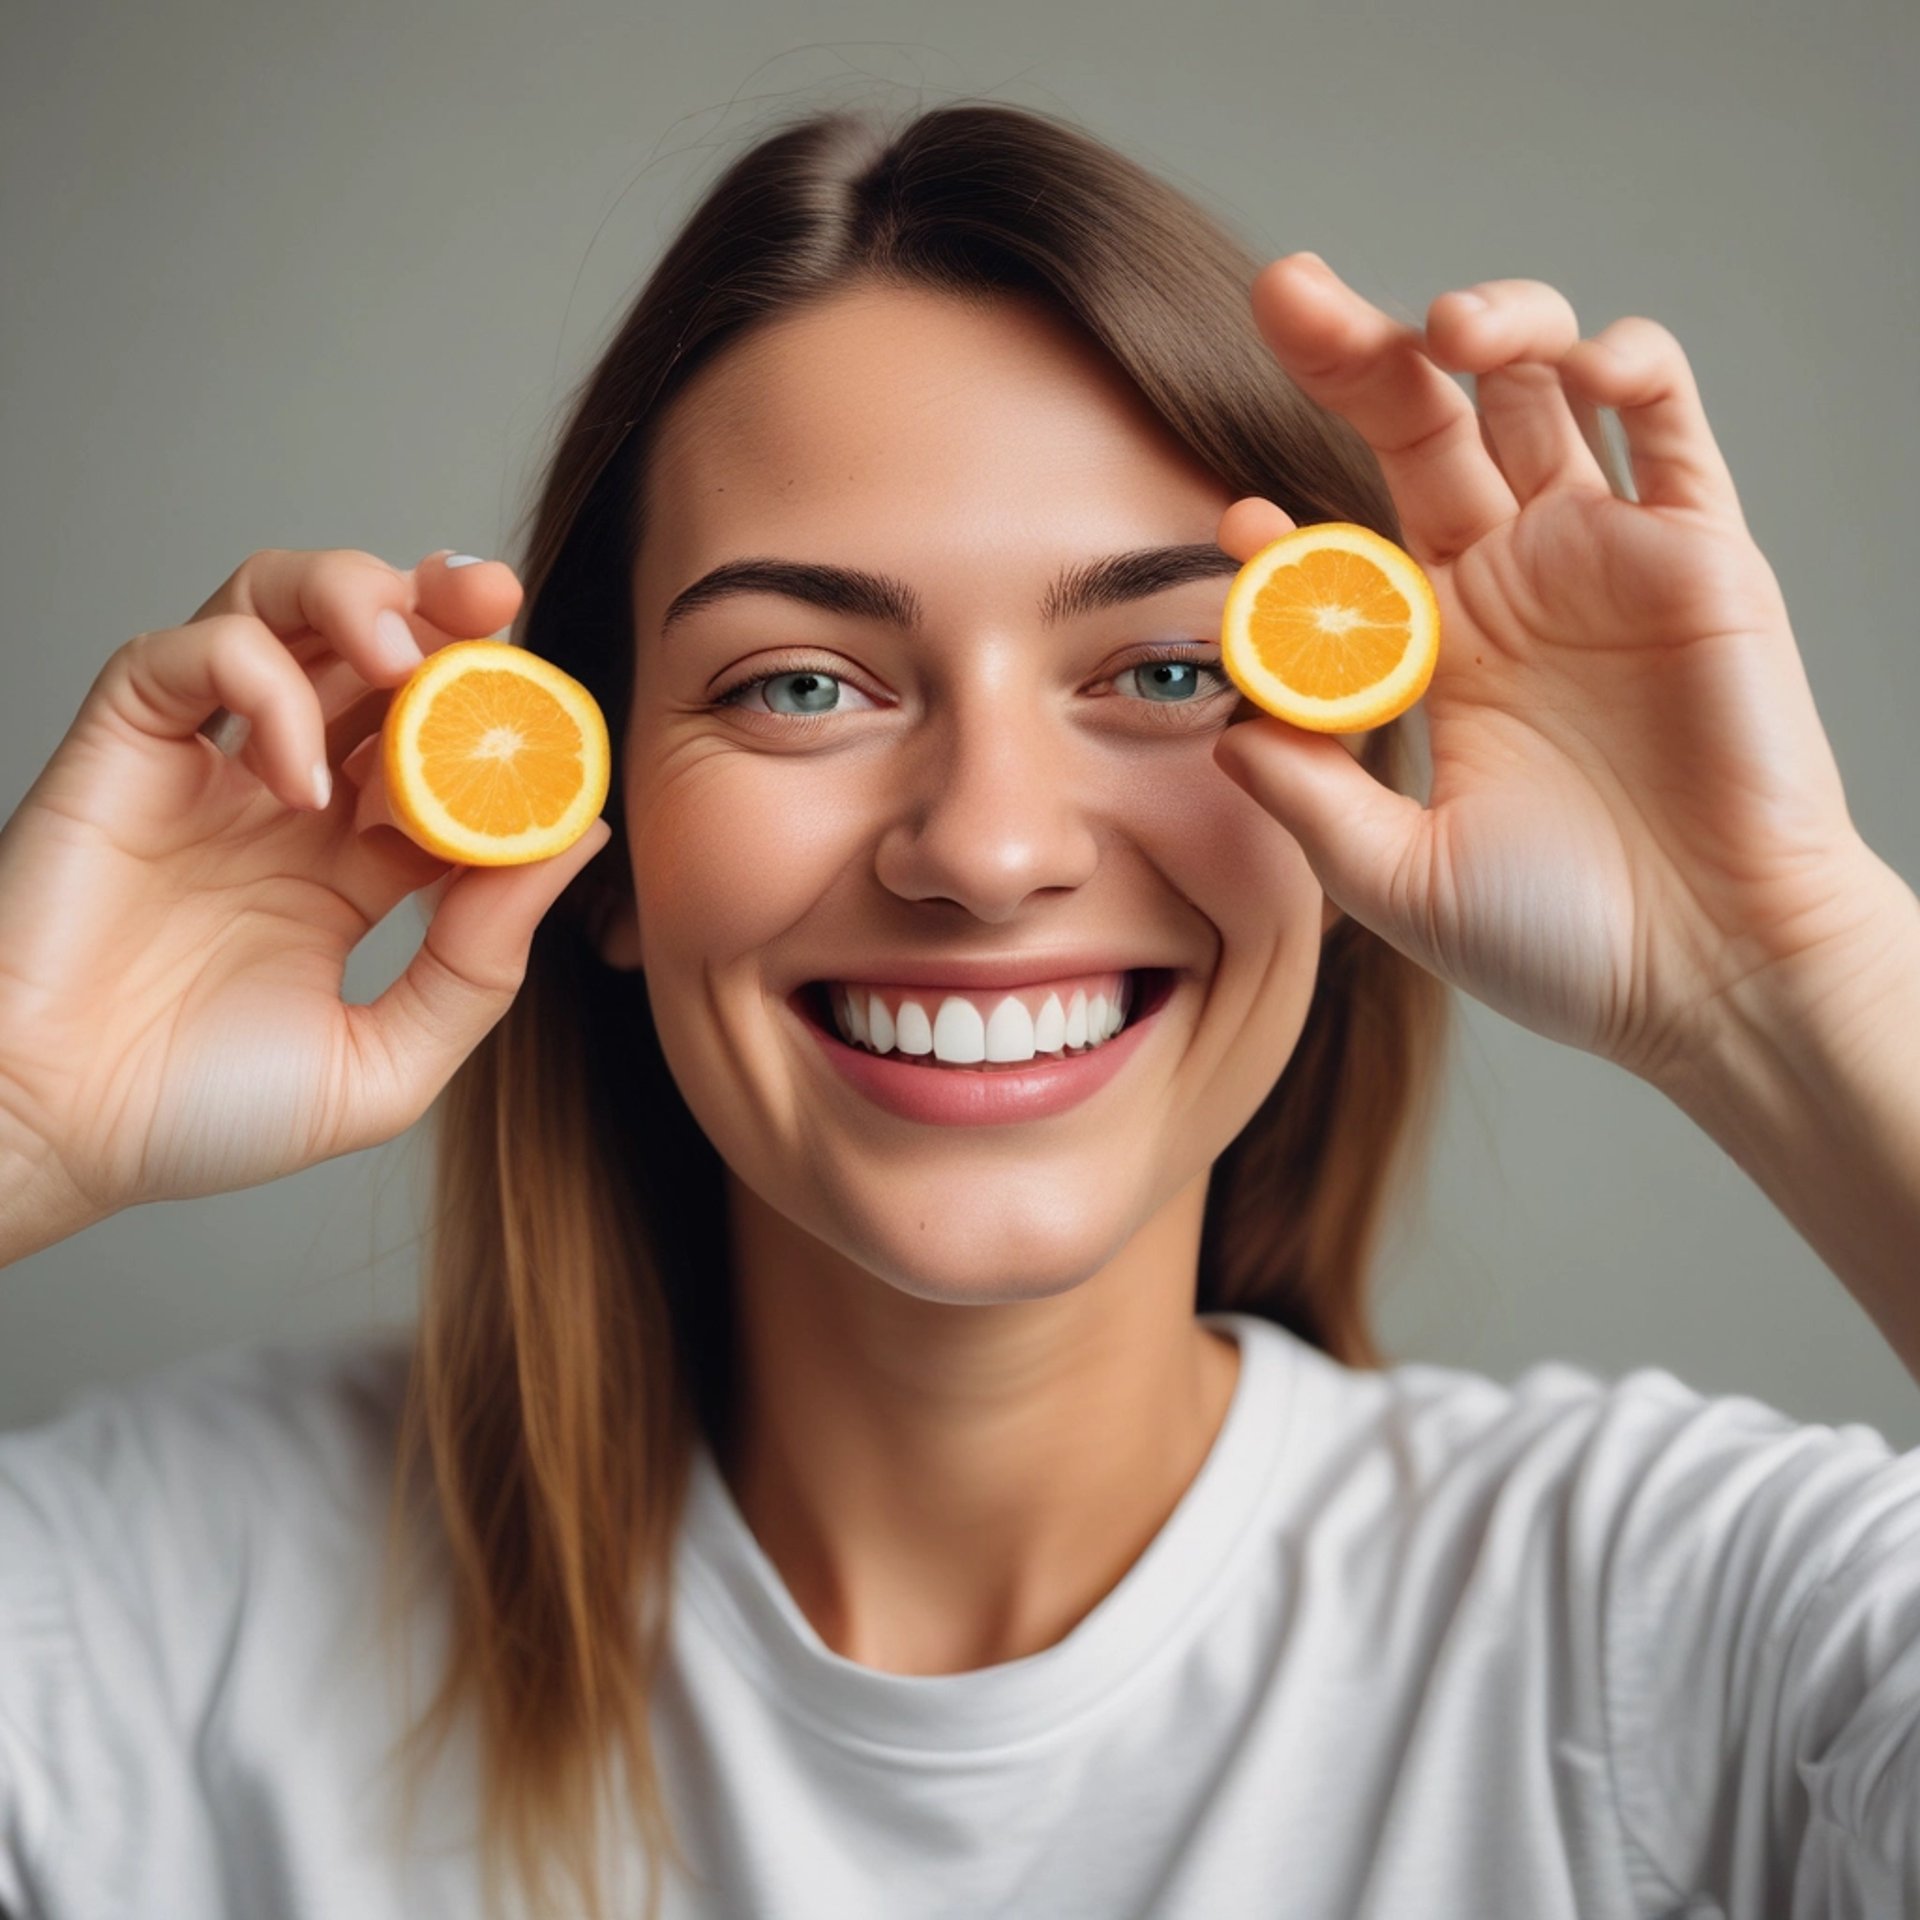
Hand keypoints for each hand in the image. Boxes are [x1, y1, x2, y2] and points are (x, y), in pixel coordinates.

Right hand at [0, 548, 611, 1226]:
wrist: (51, 1142)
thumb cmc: (197, 1115)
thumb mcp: (381, 1064)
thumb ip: (481, 964)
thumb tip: (575, 840)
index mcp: (351, 861)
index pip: (445, 744)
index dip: (499, 709)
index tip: (555, 708)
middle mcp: (282, 795)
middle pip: (370, 647)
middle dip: (439, 605)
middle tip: (495, 602)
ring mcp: (202, 767)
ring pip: (275, 608)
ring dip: (352, 599)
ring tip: (405, 657)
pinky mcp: (118, 750)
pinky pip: (184, 657)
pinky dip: (255, 680)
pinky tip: (299, 777)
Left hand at [1212, 253, 1881, 1086]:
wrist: (1710, 975)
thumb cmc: (1559, 939)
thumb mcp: (1398, 875)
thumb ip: (1308, 796)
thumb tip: (1221, 726)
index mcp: (1430, 655)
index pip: (1340, 544)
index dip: (1284, 523)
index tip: (1234, 520)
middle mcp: (1508, 587)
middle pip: (1422, 429)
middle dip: (1355, 354)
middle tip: (1285, 291)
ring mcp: (1601, 561)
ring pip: (1538, 395)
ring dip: (1490, 331)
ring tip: (1439, 331)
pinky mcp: (1699, 554)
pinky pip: (1668, 426)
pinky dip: (1627, 367)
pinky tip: (1577, 363)